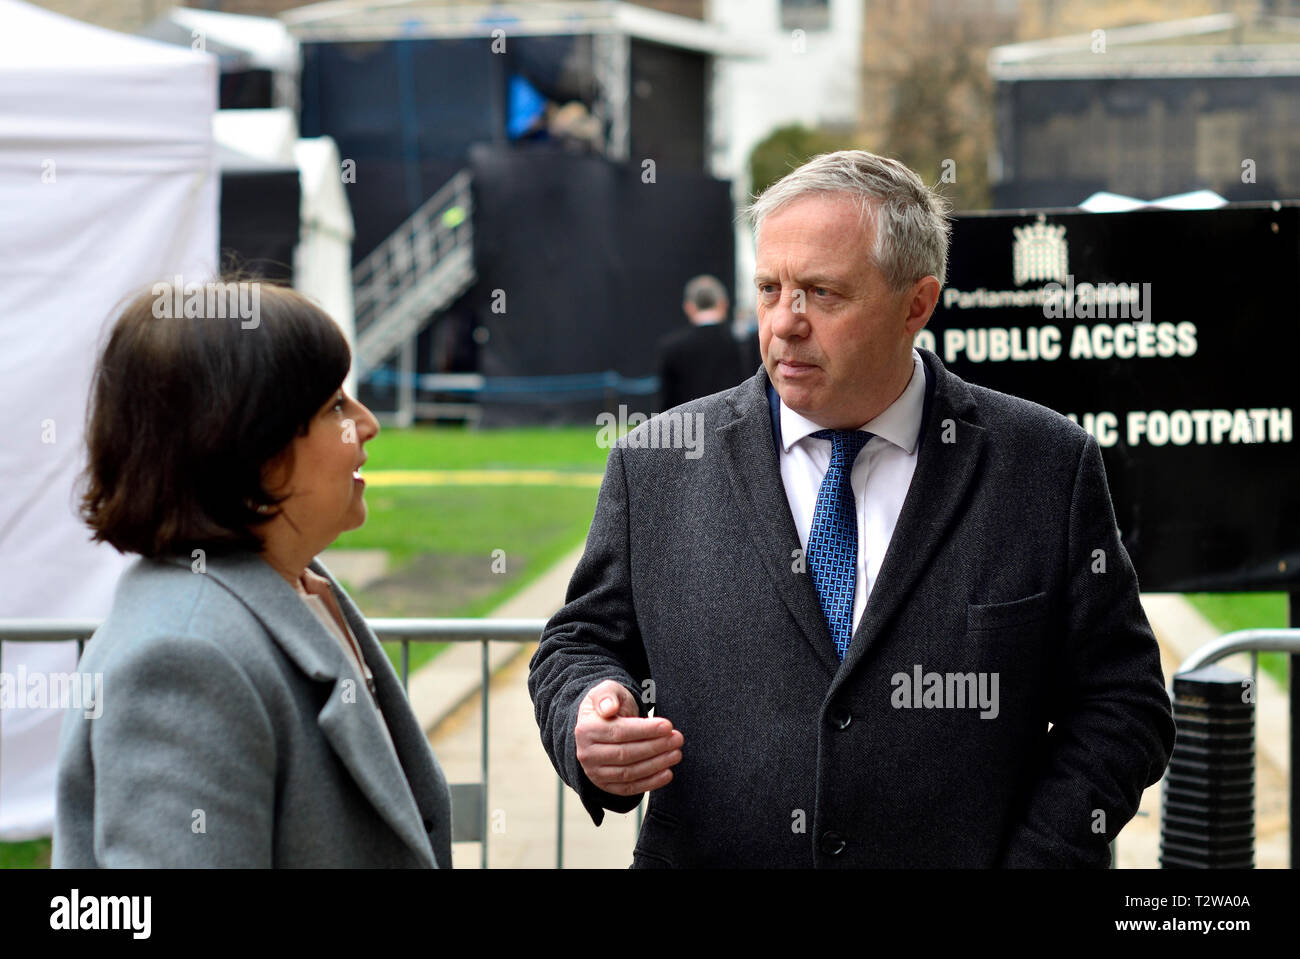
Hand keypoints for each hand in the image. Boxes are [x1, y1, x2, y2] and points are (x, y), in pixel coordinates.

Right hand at [574, 680, 682, 796]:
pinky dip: (650, 783)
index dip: (645, 730)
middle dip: (655, 747)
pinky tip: (667, 773)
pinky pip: (629, 788)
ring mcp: (595, 773)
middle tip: (677, 739)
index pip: (619, 732)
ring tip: (676, 754)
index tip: (668, 726)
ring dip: (656, 765)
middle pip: (625, 754)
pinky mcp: (606, 785)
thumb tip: (608, 708)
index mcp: (585, 729)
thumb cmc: (610, 705)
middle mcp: (587, 754)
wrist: (603, 724)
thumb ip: (607, 695)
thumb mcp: (608, 691)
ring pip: (628, 773)